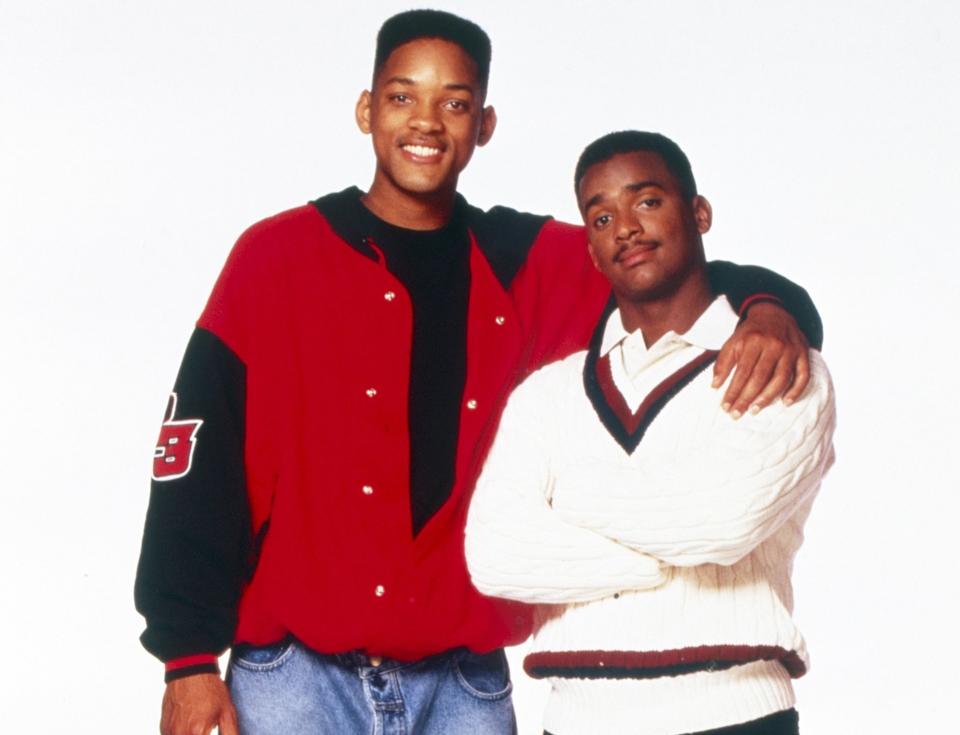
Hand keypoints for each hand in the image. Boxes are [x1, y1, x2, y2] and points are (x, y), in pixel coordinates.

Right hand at [160, 673, 238, 734]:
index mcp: (196, 732)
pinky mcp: (163, 727)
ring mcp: (169, 731)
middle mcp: (180, 733)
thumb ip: (231, 733)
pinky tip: (190, 728)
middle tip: (206, 731)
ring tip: (199, 729)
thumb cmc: (210, 689)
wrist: (191, 670)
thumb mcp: (227, 711)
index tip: (210, 733)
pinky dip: (181, 734)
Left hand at [712, 302, 809, 417]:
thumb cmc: (751, 333)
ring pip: (781, 378)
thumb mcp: (733, 342)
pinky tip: (786, 402)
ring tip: (754, 410)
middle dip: (747, 398)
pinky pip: (803, 375)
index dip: (733, 391)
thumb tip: (715, 386)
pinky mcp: (803, 353)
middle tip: (737, 414)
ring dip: (768, 397)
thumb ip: (723, 362)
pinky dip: (796, 390)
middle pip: (760, 377)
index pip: (742, 372)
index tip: (725, 407)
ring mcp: (790, 349)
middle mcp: (773, 345)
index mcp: (753, 341)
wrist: (774, 313)